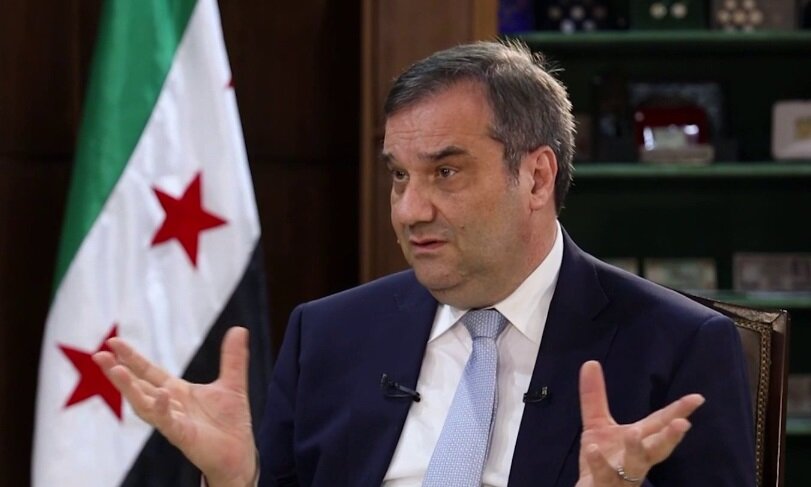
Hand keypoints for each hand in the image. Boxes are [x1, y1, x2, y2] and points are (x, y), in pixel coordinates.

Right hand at [93, 326, 256, 486]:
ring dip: (129, 388)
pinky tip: (159, 395)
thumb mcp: (233, 384)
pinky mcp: (183, 436)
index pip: (149, 372)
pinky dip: (162, 409)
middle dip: (118, 372)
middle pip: (139, 386)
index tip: (113, 342)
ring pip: (145, 405)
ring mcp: (173, 422)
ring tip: (116, 371)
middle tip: (99, 355)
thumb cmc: (230, 422)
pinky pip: (168, 423)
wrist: (240, 454)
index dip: (132, 358)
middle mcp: (170, 406)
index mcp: (177, 392)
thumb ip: (233, 358)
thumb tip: (239, 329)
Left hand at [575, 361, 703, 486]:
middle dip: (670, 437)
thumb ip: (594, 396)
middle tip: (682, 424)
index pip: (659, 424)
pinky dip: (599, 463)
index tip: (697, 398)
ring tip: (633, 433)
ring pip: (635, 465)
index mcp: (638, 440)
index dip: (678, 412)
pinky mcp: (604, 486)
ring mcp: (622, 475)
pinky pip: (604, 476)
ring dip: (636, 450)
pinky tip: (594, 448)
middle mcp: (636, 459)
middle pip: (657, 449)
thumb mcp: (596, 425)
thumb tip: (590, 362)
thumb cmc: (601, 461)